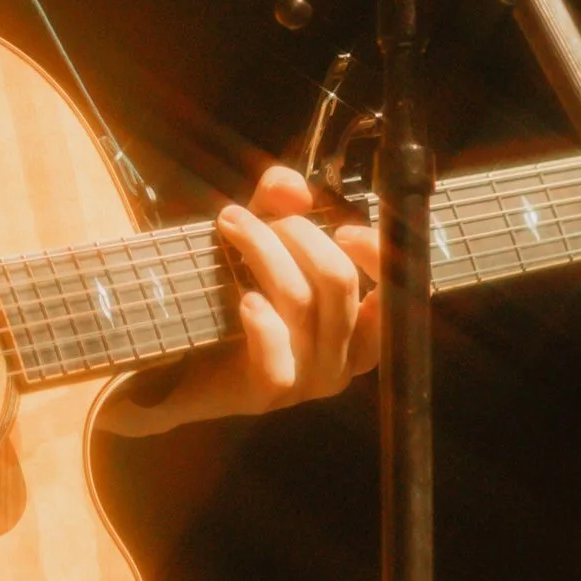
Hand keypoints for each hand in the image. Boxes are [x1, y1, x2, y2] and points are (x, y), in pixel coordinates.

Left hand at [110, 161, 380, 433]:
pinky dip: (263, 320)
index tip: (343, 228)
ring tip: (231, 223)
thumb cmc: (234, 300)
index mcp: (359, 327)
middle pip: (338, 280)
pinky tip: (244, 298)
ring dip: (264, 251)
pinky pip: (278, 353)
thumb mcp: (261, 243)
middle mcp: (345, 358)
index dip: (377, 254)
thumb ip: (279, 208)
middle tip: (253, 214)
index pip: (397, 292)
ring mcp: (309, 380)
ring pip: (301, 302)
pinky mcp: (269, 393)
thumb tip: (292, 186)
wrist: (183, 365)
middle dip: (297, 233)